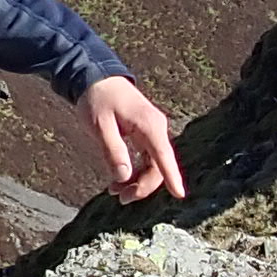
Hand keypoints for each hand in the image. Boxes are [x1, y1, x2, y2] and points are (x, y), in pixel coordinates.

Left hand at [77, 73, 184, 203]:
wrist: (97, 78)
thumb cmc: (97, 99)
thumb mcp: (100, 125)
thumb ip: (113, 150)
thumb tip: (123, 177)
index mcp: (148, 125)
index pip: (163, 156)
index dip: (172, 176)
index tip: (179, 194)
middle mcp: (156, 129)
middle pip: (158, 166)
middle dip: (142, 186)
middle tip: (120, 198)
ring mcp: (152, 132)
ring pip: (153, 165)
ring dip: (138, 181)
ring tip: (114, 191)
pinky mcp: (146, 134)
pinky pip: (147, 159)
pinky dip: (135, 172)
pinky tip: (120, 179)